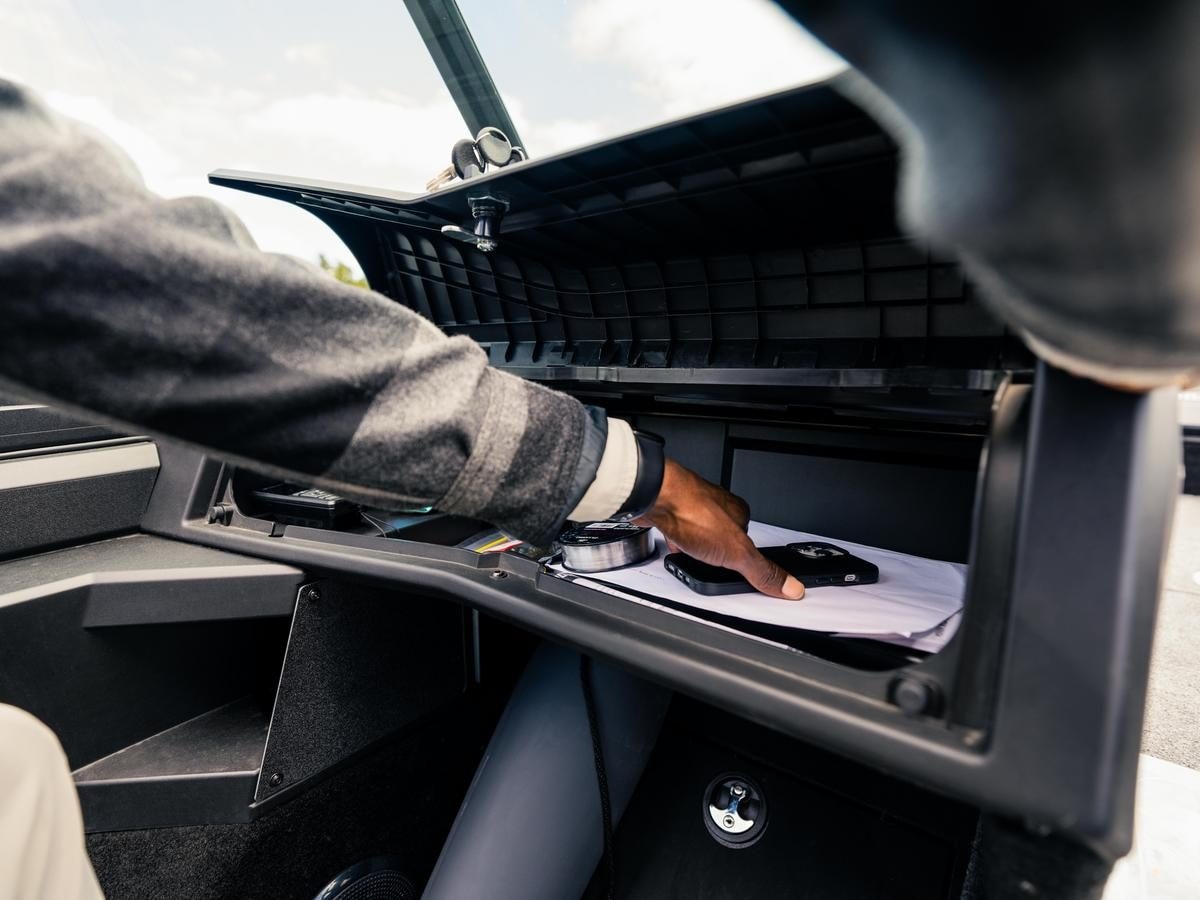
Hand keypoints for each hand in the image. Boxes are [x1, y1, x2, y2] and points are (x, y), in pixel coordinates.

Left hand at [635, 459, 804, 599]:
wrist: (653, 496)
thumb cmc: (692, 511)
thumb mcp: (736, 552)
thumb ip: (762, 571)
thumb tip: (790, 586)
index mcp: (739, 512)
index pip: (750, 541)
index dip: (745, 560)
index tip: (742, 573)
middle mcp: (716, 506)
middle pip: (722, 536)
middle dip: (716, 554)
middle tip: (712, 569)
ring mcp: (691, 507)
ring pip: (698, 532)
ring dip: (695, 547)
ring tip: (692, 560)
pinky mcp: (669, 510)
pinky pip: (676, 529)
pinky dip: (676, 540)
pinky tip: (675, 547)